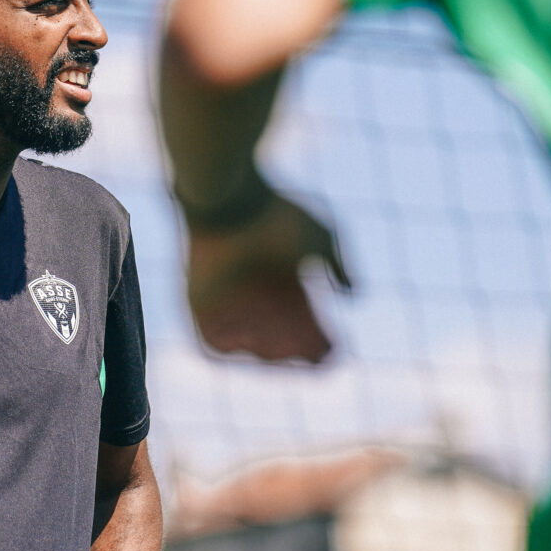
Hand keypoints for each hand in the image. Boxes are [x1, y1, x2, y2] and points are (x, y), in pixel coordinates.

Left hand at [185, 190, 349, 361]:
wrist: (228, 198)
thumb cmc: (276, 215)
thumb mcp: (320, 237)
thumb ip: (338, 265)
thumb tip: (353, 296)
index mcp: (280, 281)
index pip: (301, 324)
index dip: (317, 341)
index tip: (333, 350)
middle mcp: (254, 294)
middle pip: (278, 340)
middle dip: (297, 349)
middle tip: (311, 350)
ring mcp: (225, 301)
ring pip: (249, 343)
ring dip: (270, 352)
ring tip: (288, 346)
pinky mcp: (197, 303)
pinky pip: (213, 341)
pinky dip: (235, 346)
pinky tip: (255, 342)